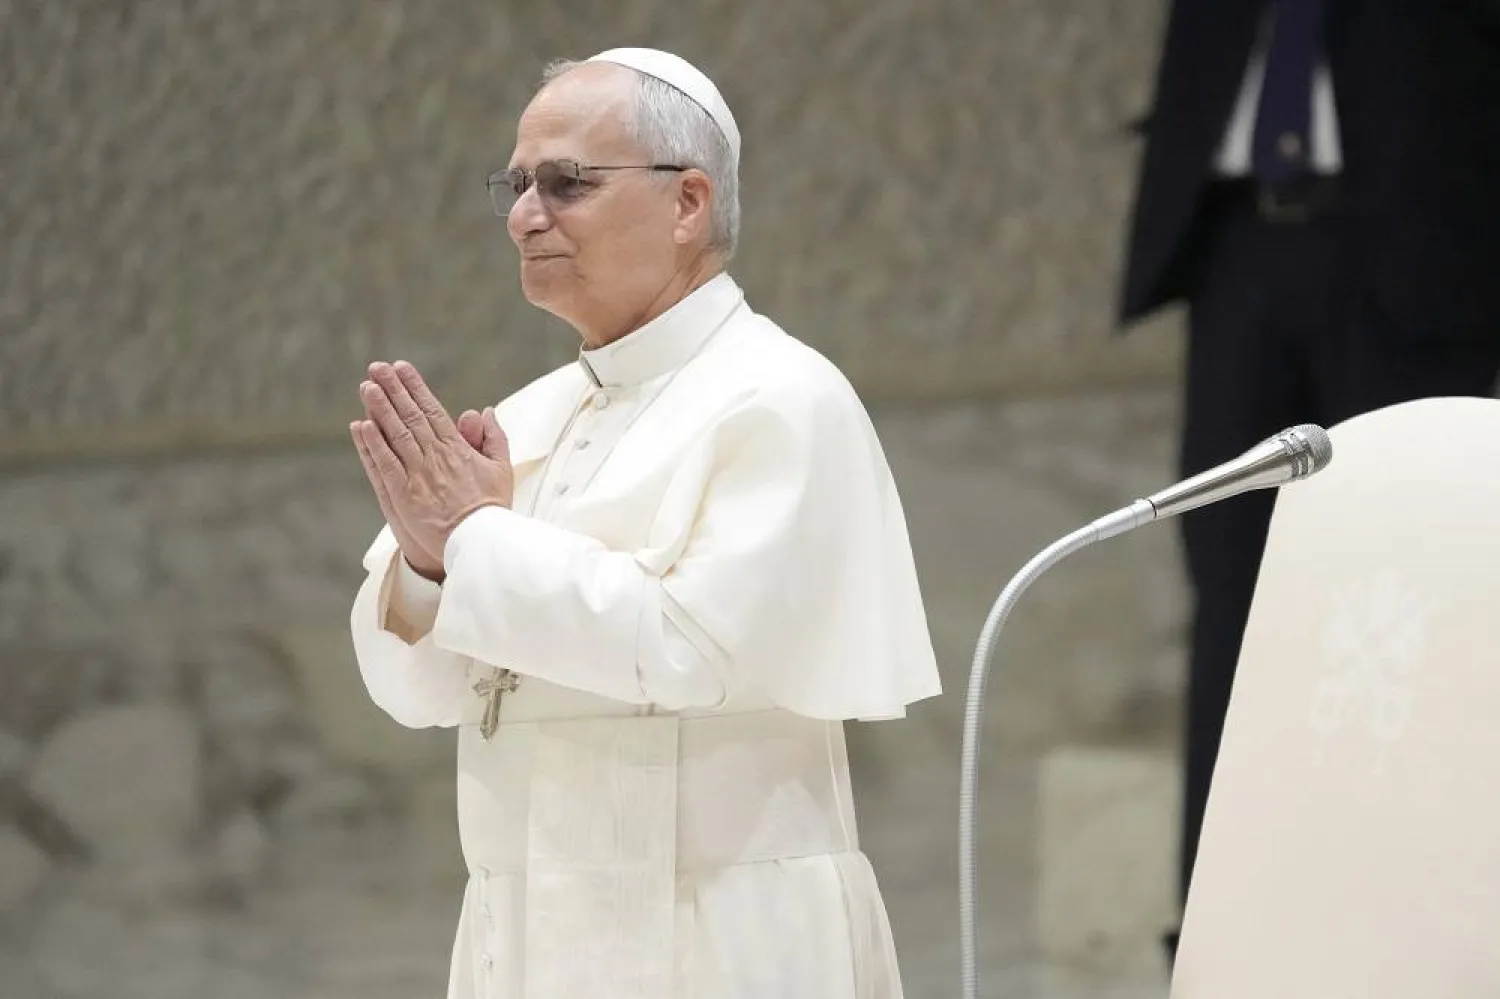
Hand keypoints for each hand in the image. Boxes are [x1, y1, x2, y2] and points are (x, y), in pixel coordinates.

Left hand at [351, 361, 513, 577]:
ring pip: (395, 435)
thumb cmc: (491, 508)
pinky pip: (385, 464)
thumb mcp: (502, 468)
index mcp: (457, 448)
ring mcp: (418, 475)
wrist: (481, 540)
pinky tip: (361, 426)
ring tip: (366, 387)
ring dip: (379, 409)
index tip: (401, 367)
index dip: (415, 387)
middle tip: (377, 367)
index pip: (432, 409)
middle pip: (410, 416)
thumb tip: (485, 411)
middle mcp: (435, 456)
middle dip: (393, 389)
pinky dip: (373, 444)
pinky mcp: (404, 495)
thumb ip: (493, 438)